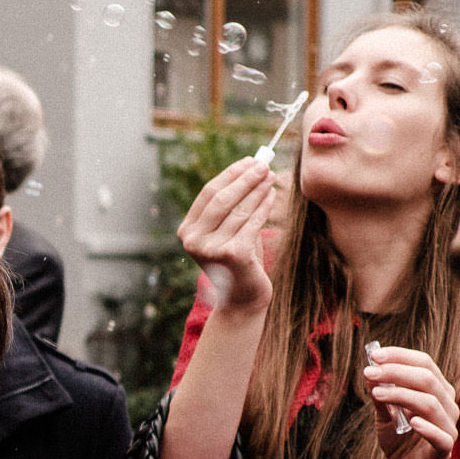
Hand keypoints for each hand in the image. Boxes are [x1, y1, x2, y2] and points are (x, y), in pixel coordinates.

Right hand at [175, 156, 277, 311]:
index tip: (249, 161)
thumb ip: (230, 206)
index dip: (230, 174)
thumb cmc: (237, 259)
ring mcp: (210, 249)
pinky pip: (251, 223)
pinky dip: (264, 206)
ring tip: (271, 177)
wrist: (242, 296)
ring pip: (239, 210)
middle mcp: (193, 240)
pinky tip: (272, 196)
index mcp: (187, 231)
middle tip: (264, 165)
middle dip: (245, 179)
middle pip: (221, 199)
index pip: (208, 193)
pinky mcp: (231, 255)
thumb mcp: (227, 230)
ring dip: (257, 190)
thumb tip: (250, 167)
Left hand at [364, 344, 459, 458]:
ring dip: (401, 394)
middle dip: (396, 372)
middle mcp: (447, 406)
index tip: (374, 355)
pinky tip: (410, 421)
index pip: (424, 364)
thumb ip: (380, 395)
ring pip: (431, 403)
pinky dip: (427, 427)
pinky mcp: (444, 451)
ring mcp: (448, 428)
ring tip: (375, 394)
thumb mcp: (384, 416)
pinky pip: (441, 437)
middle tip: (369, 372)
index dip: (400, 356)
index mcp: (436, 392)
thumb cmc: (398, 442)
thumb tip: (370, 370)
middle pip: (427, 379)